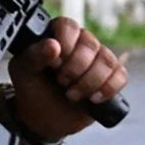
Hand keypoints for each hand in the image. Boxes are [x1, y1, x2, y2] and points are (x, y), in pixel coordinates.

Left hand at [7, 17, 127, 141]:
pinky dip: (108, 88)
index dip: (65, 44)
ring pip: (107, 60)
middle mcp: (79, 43)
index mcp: (56, 35)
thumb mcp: (25, 72)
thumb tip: (53, 45)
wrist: (42, 118)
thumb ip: (34, 56)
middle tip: (61, 82)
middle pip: (90, 44)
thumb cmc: (31, 88)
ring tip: (72, 95)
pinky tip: (93, 98)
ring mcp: (97, 59)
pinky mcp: (110, 77)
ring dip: (90, 81)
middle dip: (76, 67)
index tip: (54, 64)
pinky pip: (120, 75)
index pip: (68, 26)